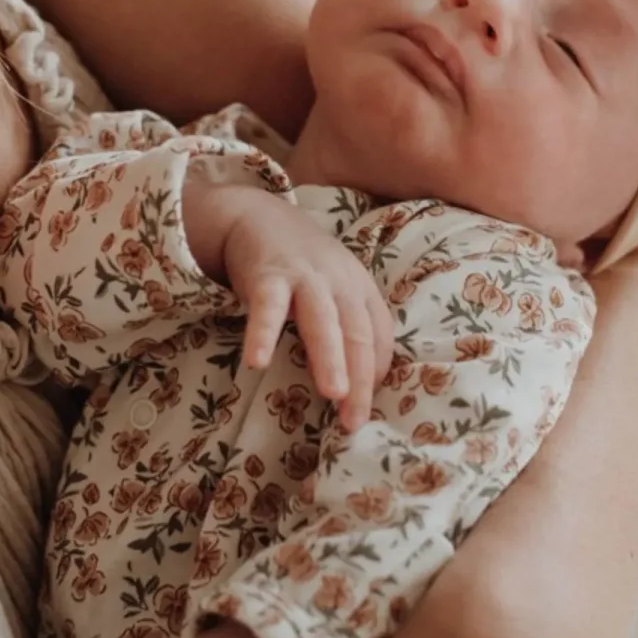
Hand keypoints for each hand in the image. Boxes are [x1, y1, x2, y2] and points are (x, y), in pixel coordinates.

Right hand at [183, 181, 392, 430]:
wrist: (259, 217)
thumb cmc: (303, 267)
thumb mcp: (335, 291)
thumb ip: (348, 328)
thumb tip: (357, 388)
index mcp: (360, 289)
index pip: (380, 334)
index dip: (377, 372)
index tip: (365, 409)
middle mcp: (340, 282)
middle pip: (358, 333)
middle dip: (360, 379)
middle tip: (355, 421)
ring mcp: (305, 277)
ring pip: (323, 319)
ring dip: (330, 357)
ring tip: (334, 394)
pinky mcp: (268, 275)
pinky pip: (266, 307)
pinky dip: (263, 333)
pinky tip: (257, 362)